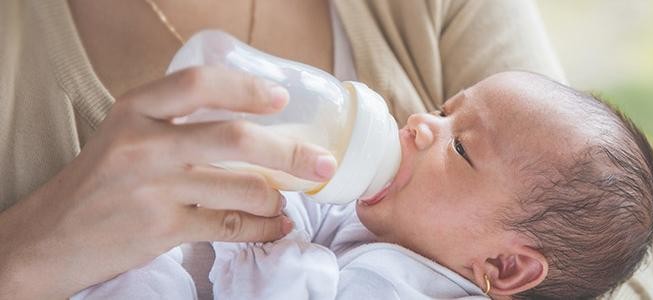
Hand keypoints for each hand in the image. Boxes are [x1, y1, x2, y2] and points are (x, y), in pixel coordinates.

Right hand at [0, 66, 336, 298]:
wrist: (48, 238)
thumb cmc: (100, 182)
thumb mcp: (126, 135)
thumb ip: (178, 123)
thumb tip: (256, 126)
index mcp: (136, 111)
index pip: (199, 84)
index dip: (247, 89)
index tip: (281, 99)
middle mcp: (144, 145)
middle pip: (235, 139)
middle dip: (291, 152)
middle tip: (321, 162)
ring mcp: (153, 189)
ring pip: (242, 187)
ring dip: (278, 196)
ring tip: (287, 198)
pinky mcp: (162, 229)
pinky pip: (231, 226)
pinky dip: (263, 227)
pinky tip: (276, 226)